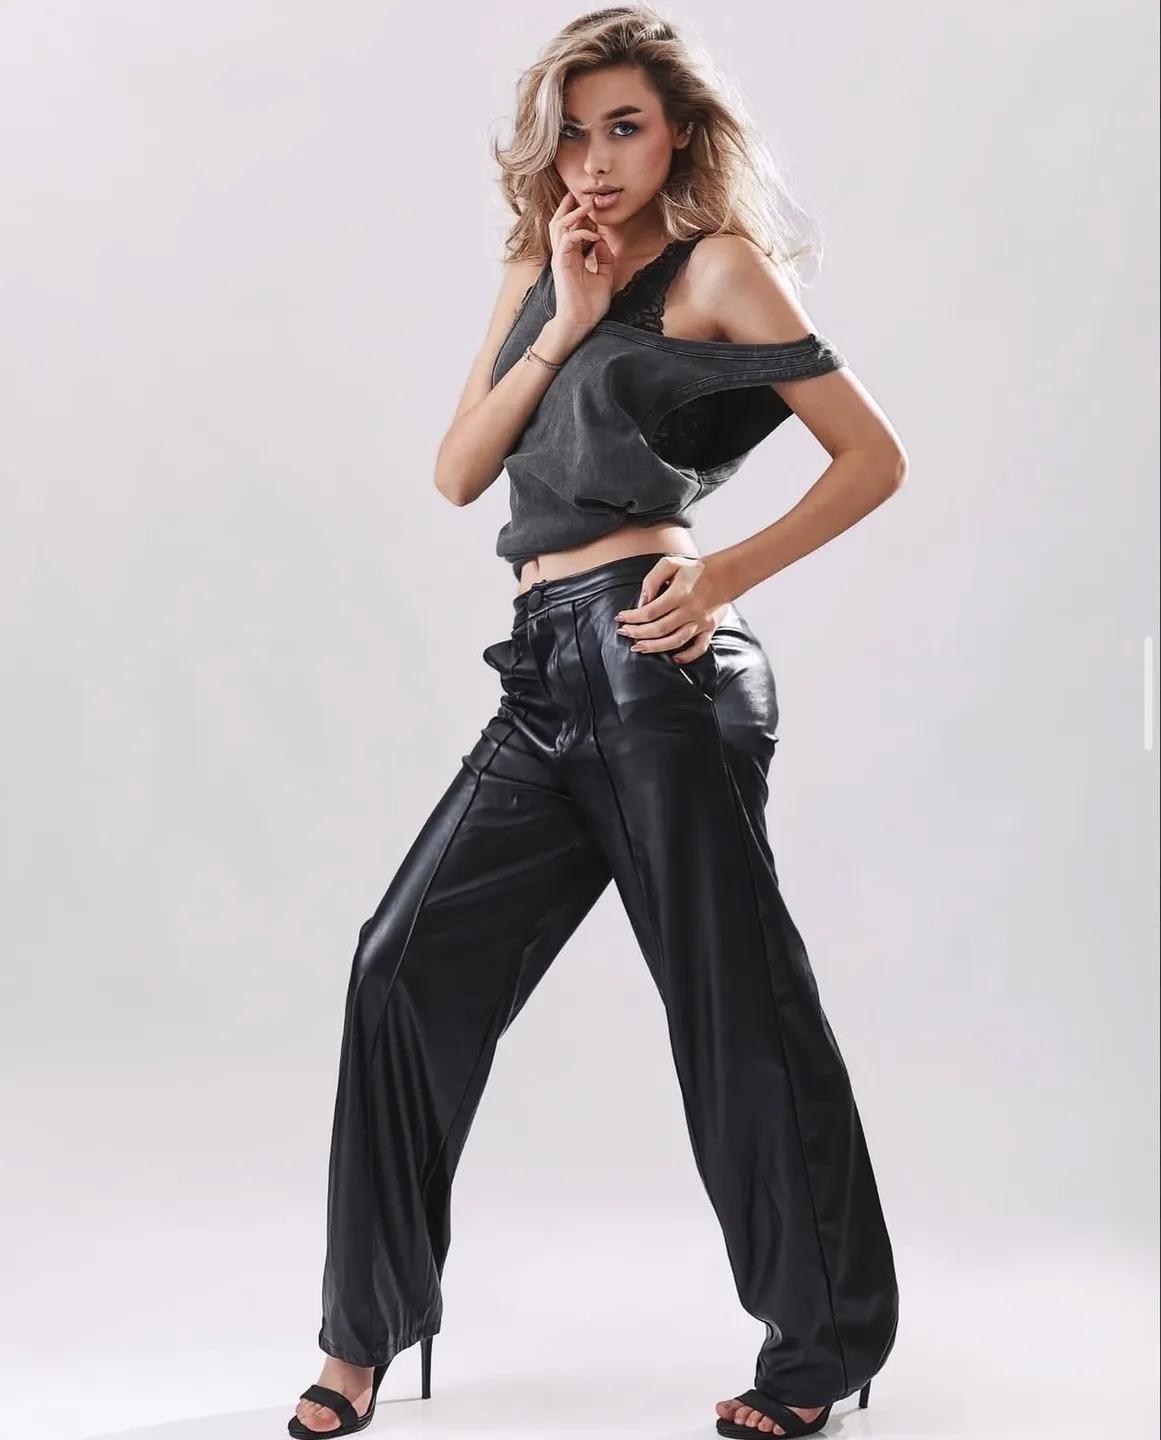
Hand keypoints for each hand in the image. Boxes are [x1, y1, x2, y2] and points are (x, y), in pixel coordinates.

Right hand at [547, 190, 615, 333]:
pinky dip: (581, 233)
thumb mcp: (604, 275)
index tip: (592, 209)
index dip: (578, 216)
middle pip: (559, 223)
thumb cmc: (590, 304)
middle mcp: (563, 255)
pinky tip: (595, 235)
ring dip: (573, 214)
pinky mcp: (561, 264)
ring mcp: (560, 259)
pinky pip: (568, 239)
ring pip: (559, 226)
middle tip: (583, 196)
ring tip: (588, 206)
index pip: (568, 229)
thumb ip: (604, 257)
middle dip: (569, 207)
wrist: (581, 322)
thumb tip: (602, 241)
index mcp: (571, 257)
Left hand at [613, 554, 734, 663]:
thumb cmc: (694, 569)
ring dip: (655, 647)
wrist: (726, 574)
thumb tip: (642, 601)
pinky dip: (686, 656)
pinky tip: (673, 658)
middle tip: (624, 633)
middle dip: (638, 633)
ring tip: (638, 648)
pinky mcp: (710, 628)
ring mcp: (701, 621)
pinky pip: (699, 648)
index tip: (620, 618)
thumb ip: (653, 579)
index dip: (633, 617)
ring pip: (675, 641)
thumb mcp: (671, 563)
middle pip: (660, 628)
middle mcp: (690, 610)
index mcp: (680, 593)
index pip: (650, 610)